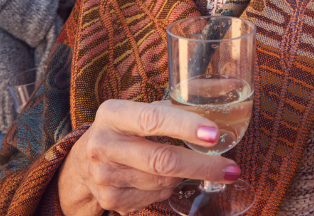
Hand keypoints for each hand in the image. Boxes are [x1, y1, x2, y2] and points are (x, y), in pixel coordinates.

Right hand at [59, 99, 240, 215]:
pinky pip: (155, 197)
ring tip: (191, 166)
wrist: (82, 163)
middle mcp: (104, 146)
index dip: (185, 126)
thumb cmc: (122, 130)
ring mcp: (104, 177)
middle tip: (231, 168)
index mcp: (113, 114)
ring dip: (185, 176)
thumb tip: (214, 115)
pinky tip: (166, 179)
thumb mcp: (135, 112)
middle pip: (162, 160)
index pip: (153, 119)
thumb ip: (168, 112)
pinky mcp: (111, 200)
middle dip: (202, 166)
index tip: (213, 134)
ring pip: (163, 181)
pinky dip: (169, 189)